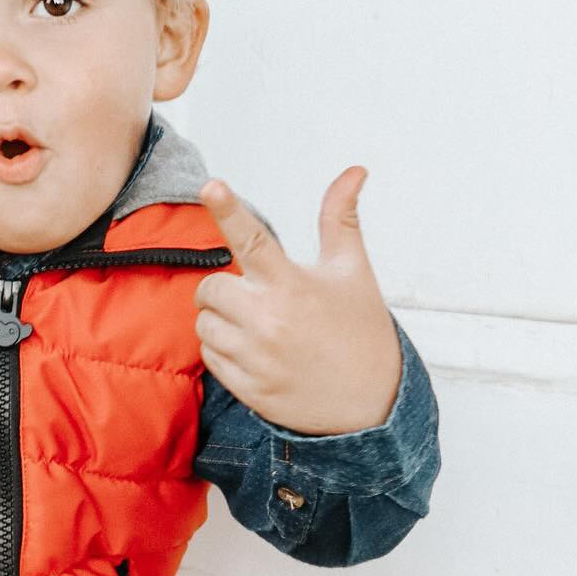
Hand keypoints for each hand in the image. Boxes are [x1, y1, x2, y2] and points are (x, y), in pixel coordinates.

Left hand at [192, 166, 402, 435]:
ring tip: (258, 328)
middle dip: (224, 288)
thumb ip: (340, 219)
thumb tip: (354, 170)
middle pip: (209, 287)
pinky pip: (209, 357)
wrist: (372, 404)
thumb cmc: (360, 330)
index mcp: (294, 284)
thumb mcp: (353, 271)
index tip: (210, 186)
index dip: (228, 209)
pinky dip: (223, 350)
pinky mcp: (248, 388)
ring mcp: (257, 357)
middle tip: (253, 297)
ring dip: (222, 321)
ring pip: (204, 324)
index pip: (254, 238)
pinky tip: (254, 353)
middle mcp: (270, 320)